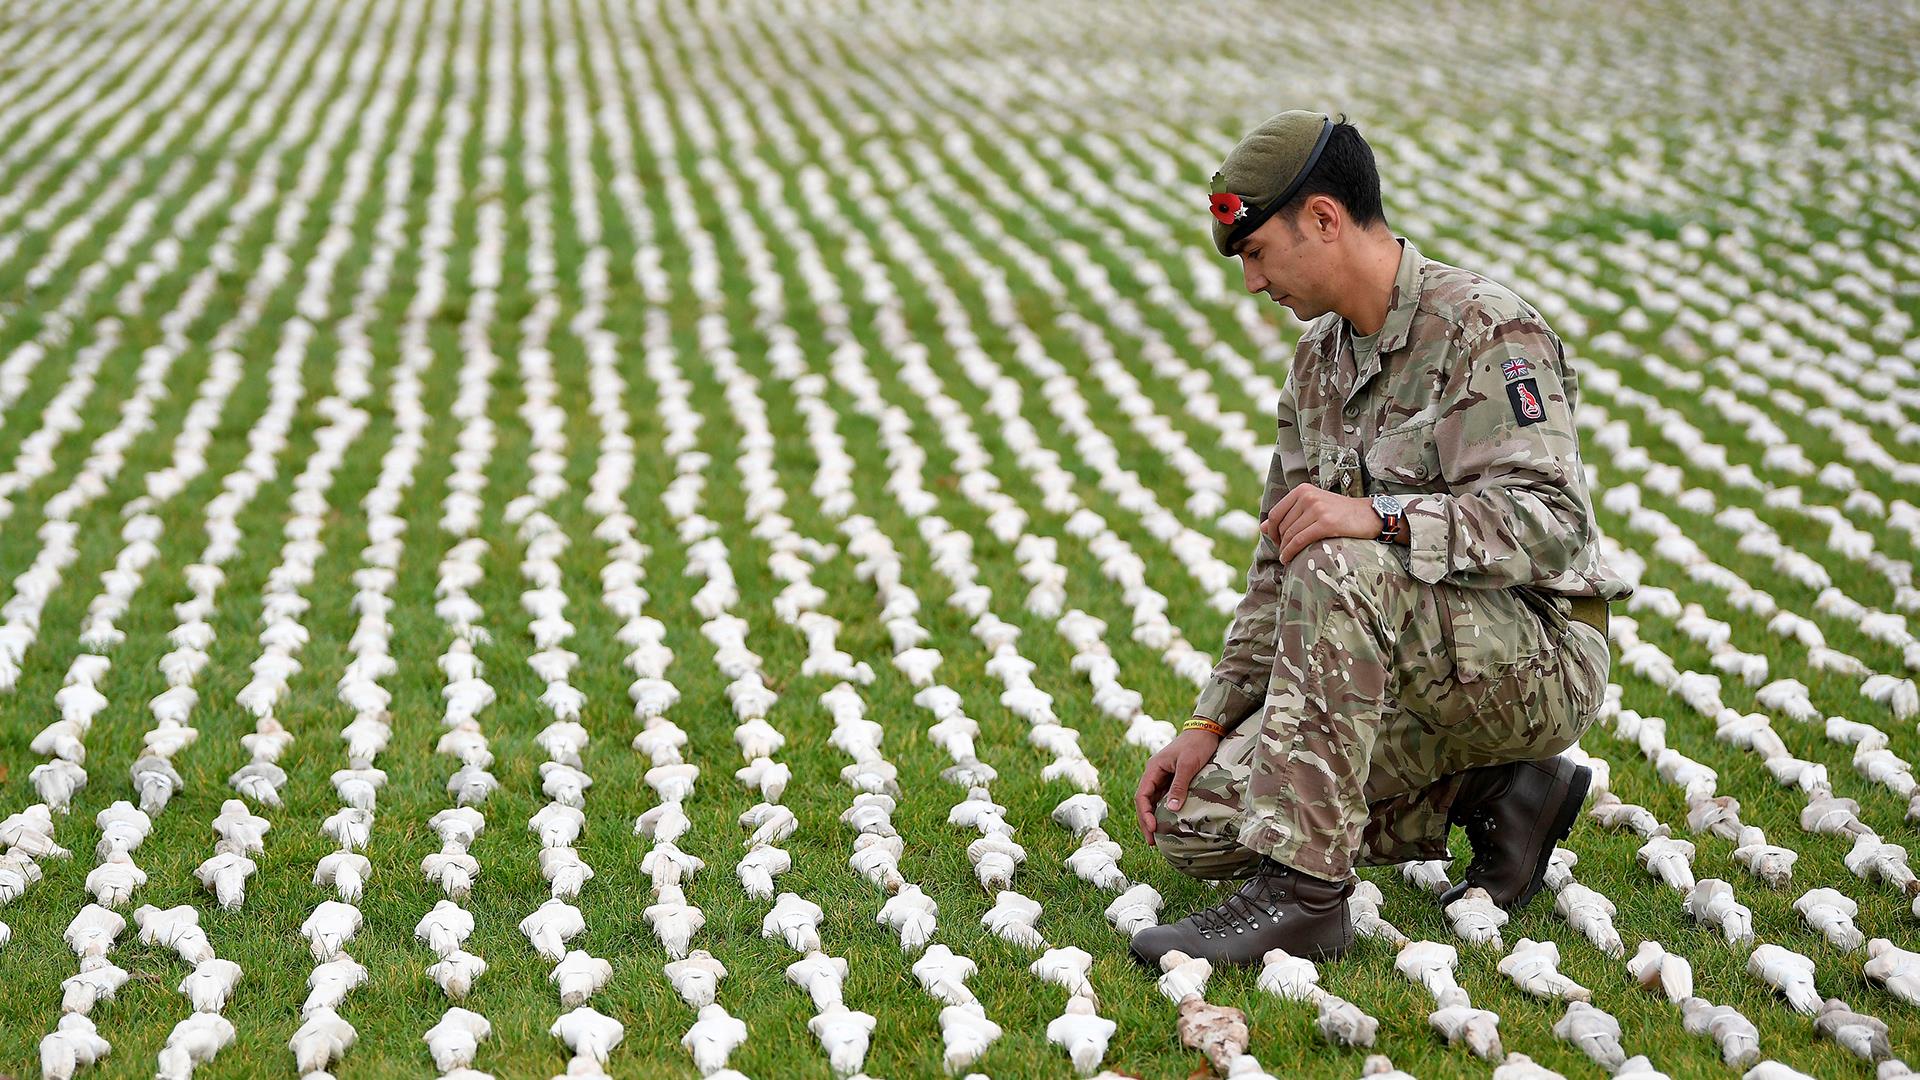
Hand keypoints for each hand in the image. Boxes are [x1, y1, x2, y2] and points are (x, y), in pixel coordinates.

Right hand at [1134, 727, 1221, 845]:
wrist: (1207, 730)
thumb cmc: (1197, 745)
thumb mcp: (1188, 765)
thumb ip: (1179, 786)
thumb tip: (1171, 808)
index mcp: (1153, 769)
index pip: (1142, 796)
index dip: (1145, 814)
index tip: (1153, 829)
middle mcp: (1155, 774)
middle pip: (1145, 801)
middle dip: (1146, 821)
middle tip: (1152, 842)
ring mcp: (1163, 777)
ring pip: (1154, 801)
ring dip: (1154, 818)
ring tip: (1158, 837)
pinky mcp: (1173, 779)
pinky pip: (1164, 798)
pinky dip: (1164, 811)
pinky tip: (1169, 823)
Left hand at [1262, 483, 1383, 562]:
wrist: (1369, 515)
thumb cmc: (1339, 513)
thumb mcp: (1312, 507)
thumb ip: (1288, 515)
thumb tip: (1261, 527)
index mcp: (1302, 490)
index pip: (1275, 513)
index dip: (1271, 531)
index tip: (1276, 542)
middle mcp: (1308, 497)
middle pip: (1281, 526)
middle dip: (1279, 542)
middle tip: (1283, 553)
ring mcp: (1317, 509)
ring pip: (1290, 534)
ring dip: (1284, 550)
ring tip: (1285, 559)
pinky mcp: (1326, 523)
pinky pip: (1300, 540)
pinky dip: (1291, 552)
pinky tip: (1289, 560)